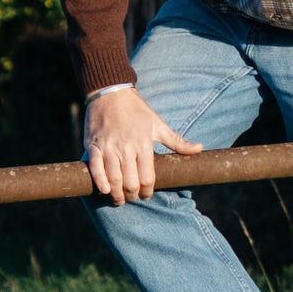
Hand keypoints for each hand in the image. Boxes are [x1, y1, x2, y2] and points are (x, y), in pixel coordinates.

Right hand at [83, 88, 202, 204]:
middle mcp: (126, 147)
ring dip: (116, 193)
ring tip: (119, 199)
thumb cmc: (136, 110)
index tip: (146, 195)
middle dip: (132, 195)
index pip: (147, 177)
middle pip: (130, 182)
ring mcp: (109, 147)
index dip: (148, 191)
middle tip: (132, 197)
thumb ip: (177, 141)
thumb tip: (199, 149)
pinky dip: (100, 181)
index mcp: (144, 144)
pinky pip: (95, 167)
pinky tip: (104, 190)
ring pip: (113, 178)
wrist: (110, 92)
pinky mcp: (93, 145)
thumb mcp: (158, 124)